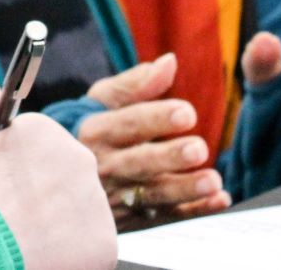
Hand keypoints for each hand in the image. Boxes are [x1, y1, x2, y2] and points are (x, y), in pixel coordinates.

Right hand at [0, 80, 116, 269]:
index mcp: (45, 132)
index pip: (35, 145)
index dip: (8, 169)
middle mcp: (80, 163)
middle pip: (59, 176)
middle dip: (35, 193)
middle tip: (3, 215)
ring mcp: (97, 207)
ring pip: (74, 209)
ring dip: (52, 222)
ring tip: (17, 238)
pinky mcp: (106, 248)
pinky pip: (87, 244)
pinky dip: (67, 253)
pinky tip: (37, 255)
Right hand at [78, 52, 230, 230]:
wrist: (61, 175)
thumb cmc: (90, 128)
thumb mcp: (102, 101)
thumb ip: (136, 83)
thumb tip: (170, 61)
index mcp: (95, 131)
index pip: (127, 124)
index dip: (157, 119)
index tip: (188, 113)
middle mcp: (103, 166)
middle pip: (139, 163)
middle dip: (169, 157)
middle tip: (200, 149)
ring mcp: (116, 197)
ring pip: (152, 195)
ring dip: (184, 190)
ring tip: (213, 181)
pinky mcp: (131, 219)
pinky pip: (165, 219)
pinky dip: (193, 212)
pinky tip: (219, 200)